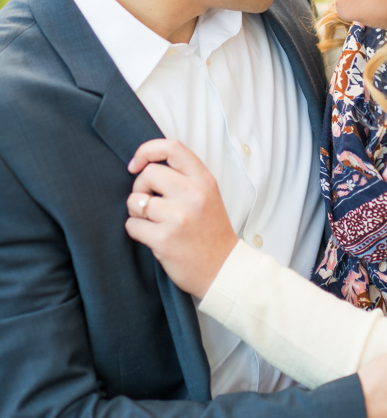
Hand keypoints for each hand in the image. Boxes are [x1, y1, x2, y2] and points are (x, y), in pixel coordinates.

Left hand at [125, 139, 237, 298]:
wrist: (223, 270)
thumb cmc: (210, 232)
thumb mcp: (208, 195)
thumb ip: (184, 177)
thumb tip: (144, 165)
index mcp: (204, 181)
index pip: (172, 147)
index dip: (147, 150)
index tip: (136, 164)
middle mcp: (193, 195)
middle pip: (148, 173)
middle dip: (140, 187)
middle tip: (149, 202)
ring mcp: (179, 217)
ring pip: (135, 200)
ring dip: (137, 212)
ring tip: (153, 222)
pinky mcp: (164, 239)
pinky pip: (132, 225)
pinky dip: (137, 231)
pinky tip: (152, 237)